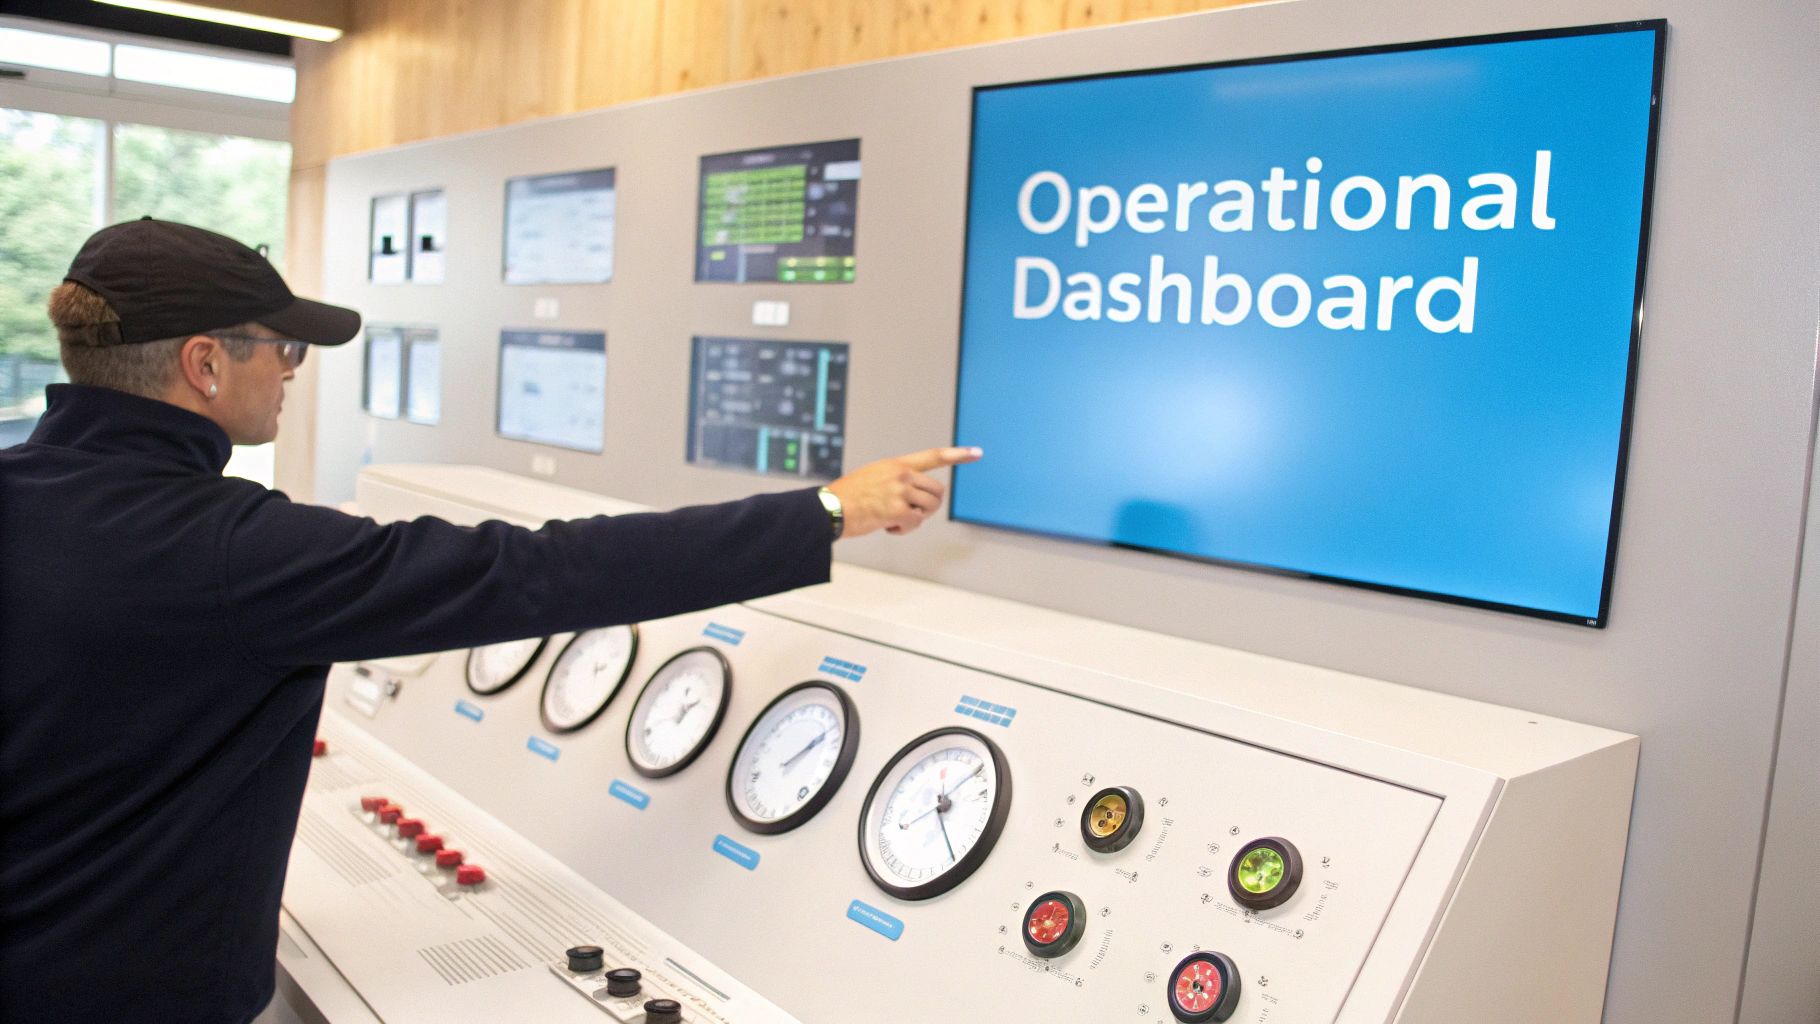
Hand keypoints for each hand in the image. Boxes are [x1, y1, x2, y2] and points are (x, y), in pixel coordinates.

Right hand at [825, 446, 981, 537]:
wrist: (830, 509)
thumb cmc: (849, 498)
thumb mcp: (874, 478)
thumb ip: (897, 481)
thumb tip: (918, 500)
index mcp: (897, 464)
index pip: (933, 456)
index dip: (958, 455)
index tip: (977, 452)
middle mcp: (902, 474)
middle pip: (937, 492)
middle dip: (929, 507)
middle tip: (910, 515)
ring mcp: (901, 490)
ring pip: (929, 508)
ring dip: (915, 519)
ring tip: (893, 520)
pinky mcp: (898, 509)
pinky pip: (916, 523)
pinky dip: (904, 530)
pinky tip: (888, 527)